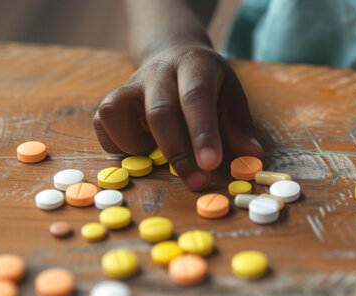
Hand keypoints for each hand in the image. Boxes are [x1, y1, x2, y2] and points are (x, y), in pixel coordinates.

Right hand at [93, 43, 263, 190]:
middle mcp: (158, 72)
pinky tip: (142, 148)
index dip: (202, 133)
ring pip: (119, 113)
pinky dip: (119, 143)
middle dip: (178, 152)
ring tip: (160, 157)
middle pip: (160, 112)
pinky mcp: (112, 99)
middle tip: (197, 182)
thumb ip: (239, 127)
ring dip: (139, 146)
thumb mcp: (231, 95)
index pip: (196, 98)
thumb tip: (252, 158)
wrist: (173, 53)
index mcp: (194, 66)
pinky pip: (104, 123)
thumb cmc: (208, 83)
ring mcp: (130, 84)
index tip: (211, 164)